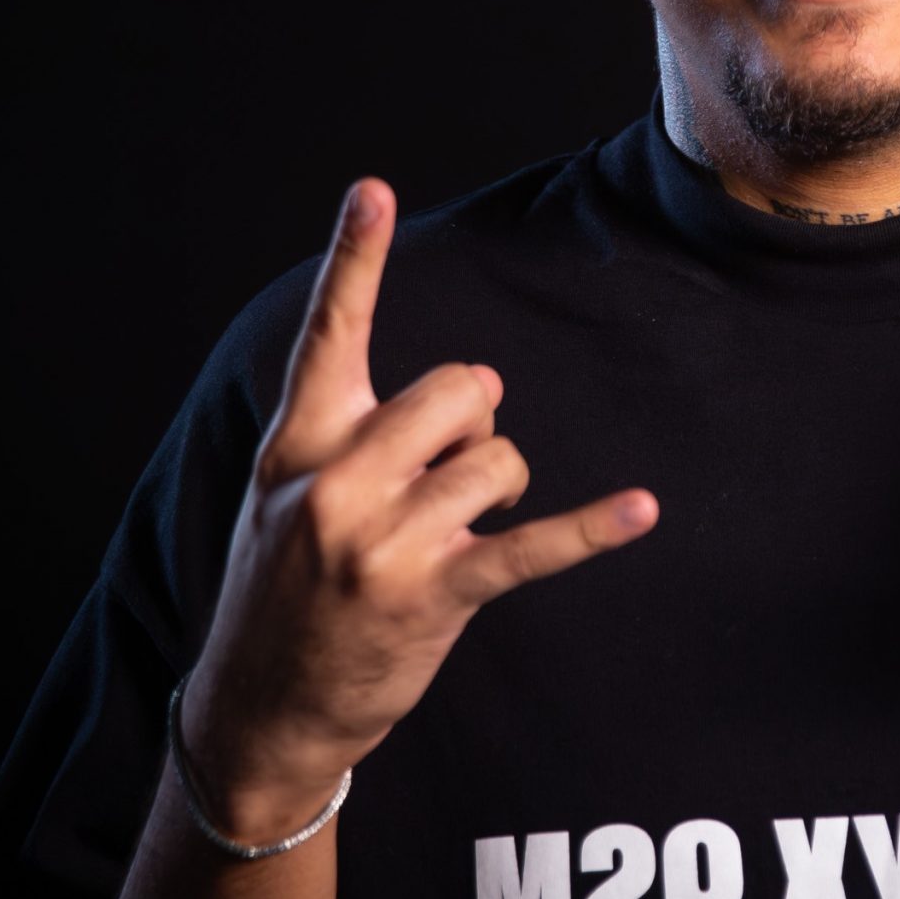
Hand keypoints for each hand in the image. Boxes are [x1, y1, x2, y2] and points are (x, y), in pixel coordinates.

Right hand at [179, 178, 658, 840]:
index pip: (331, 334)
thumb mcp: (290, 494)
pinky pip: (530, 548)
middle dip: (473, 423)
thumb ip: (367, 428)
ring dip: (496, 492)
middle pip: (459, 389)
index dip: (356, 259)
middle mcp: (336, 482)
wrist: (258, 709)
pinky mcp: (434, 596)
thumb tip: (479, 389)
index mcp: (298, 443)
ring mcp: (383, 543)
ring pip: (498, 460)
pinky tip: (641, 510)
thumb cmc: (287, 585)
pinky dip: (590, 529)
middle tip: (439, 478)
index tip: (374, 189)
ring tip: (450, 534)